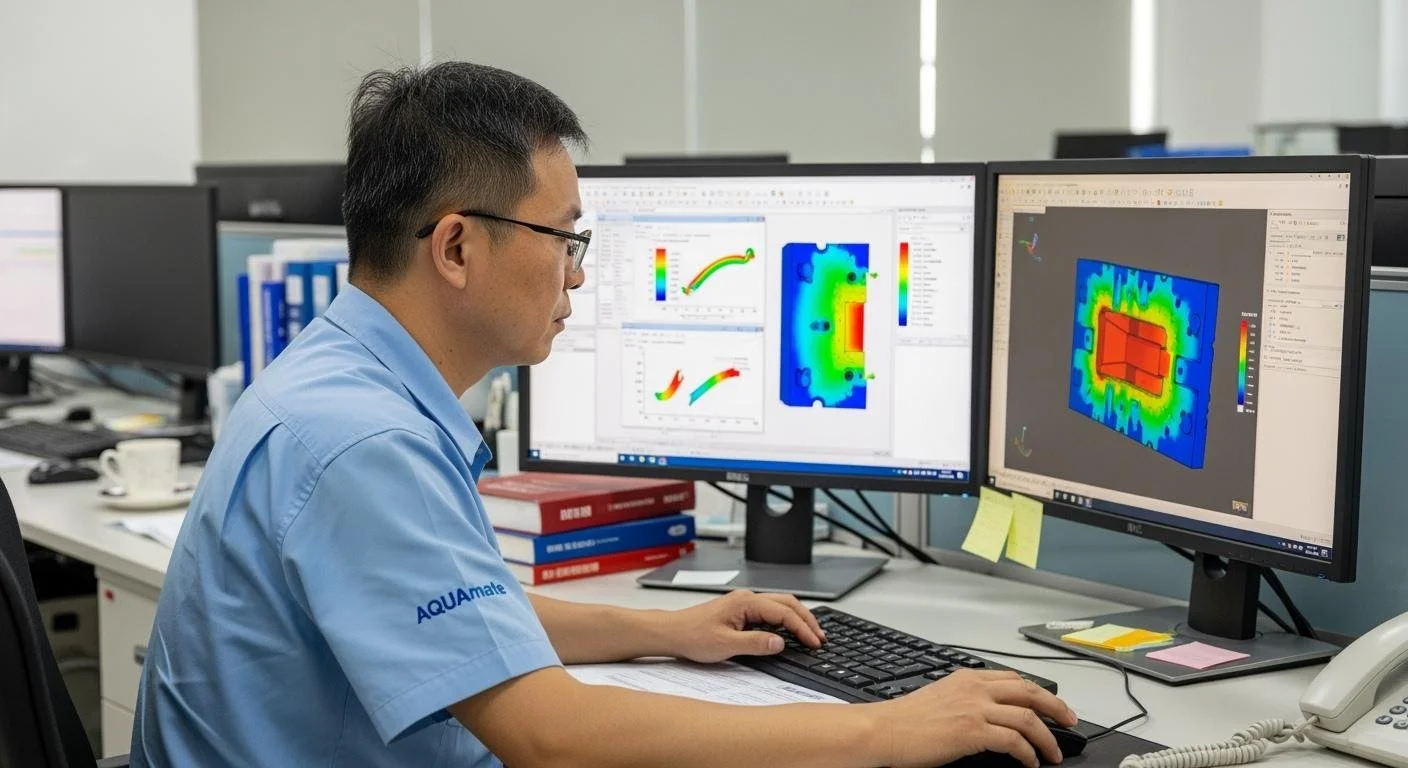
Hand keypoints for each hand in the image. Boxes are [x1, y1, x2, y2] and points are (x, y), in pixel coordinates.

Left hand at [666, 590, 825, 662]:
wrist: (672, 632)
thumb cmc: (692, 635)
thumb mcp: (725, 645)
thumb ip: (755, 643)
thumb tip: (781, 643)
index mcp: (745, 602)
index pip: (784, 612)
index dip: (802, 628)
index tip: (814, 643)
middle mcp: (747, 598)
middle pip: (787, 603)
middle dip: (807, 619)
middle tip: (820, 637)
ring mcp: (744, 604)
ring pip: (780, 606)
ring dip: (797, 619)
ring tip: (811, 635)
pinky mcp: (741, 611)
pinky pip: (770, 612)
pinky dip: (785, 620)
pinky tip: (789, 632)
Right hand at [876, 669, 1078, 767]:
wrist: (886, 730)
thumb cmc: (906, 719)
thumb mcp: (941, 697)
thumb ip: (967, 699)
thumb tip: (990, 716)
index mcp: (968, 678)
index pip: (1014, 679)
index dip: (1039, 692)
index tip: (1051, 705)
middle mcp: (975, 689)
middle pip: (1030, 691)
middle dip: (1056, 707)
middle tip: (1070, 721)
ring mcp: (975, 708)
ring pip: (1027, 717)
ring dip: (1047, 737)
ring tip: (1053, 753)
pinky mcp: (972, 731)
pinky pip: (1013, 741)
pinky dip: (1027, 753)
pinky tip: (1029, 762)